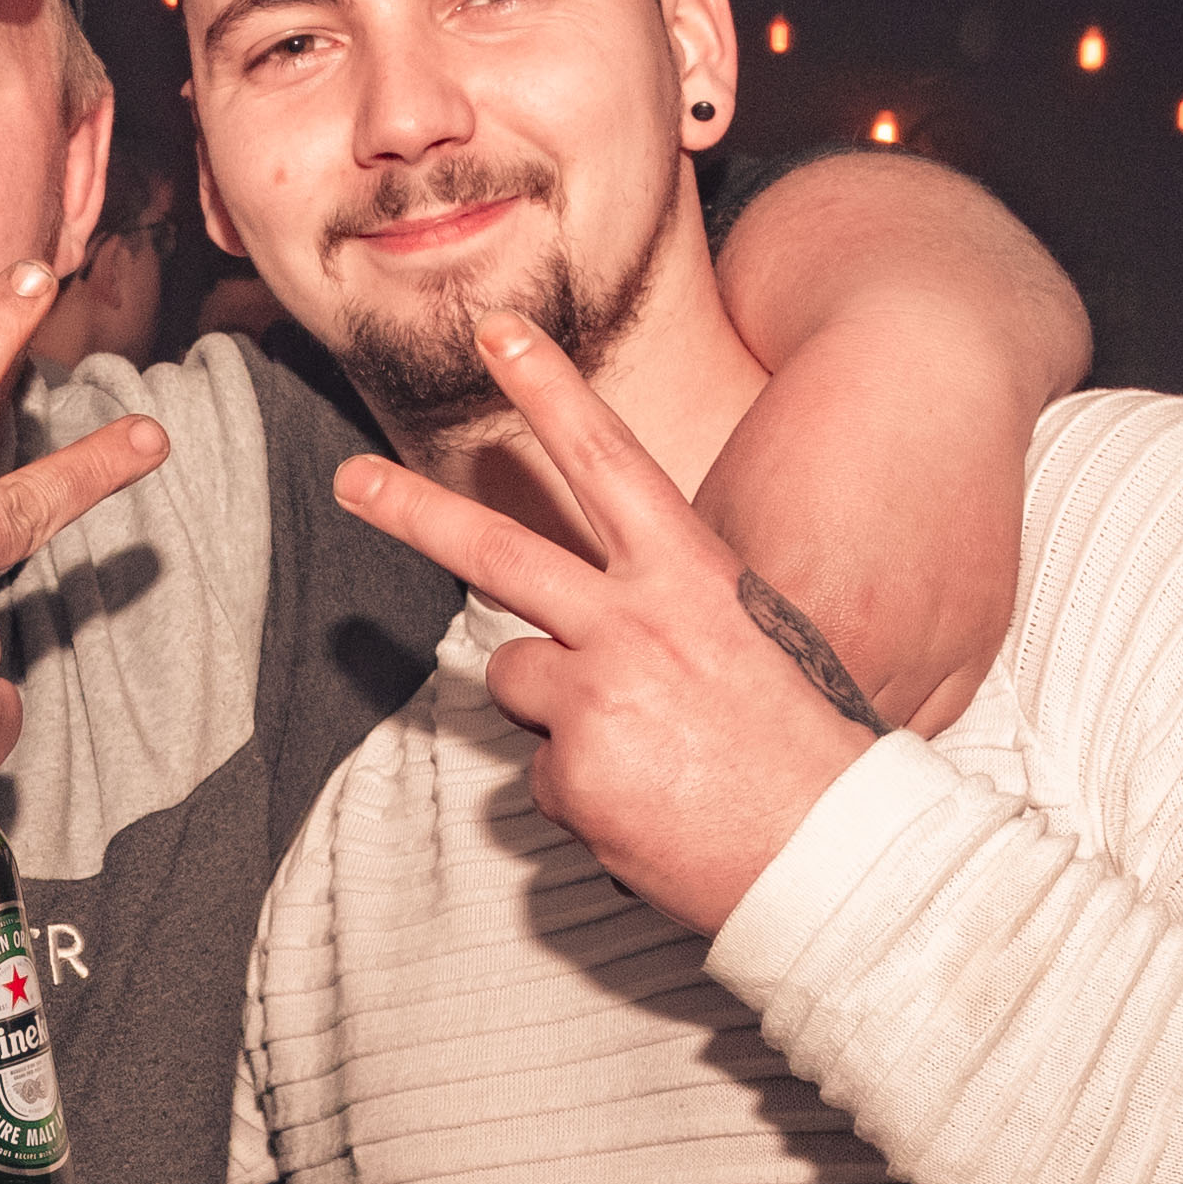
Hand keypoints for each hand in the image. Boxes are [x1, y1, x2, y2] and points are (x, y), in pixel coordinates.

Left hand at [327, 311, 880, 936]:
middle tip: (350, 481)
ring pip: (518, 681)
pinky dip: (586, 796)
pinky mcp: (573, 771)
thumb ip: (661, 612)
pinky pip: (545, 775)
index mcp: (690, 575)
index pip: (607, 460)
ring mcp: (597, 695)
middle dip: (414, 511)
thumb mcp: (745, 641)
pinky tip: (649, 809)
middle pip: (498, 554)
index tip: (497, 333)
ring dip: (559, 717)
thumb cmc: (796, 747)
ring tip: (645, 755)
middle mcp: (635, 621)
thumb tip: (587, 630)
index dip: (550, 390)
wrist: (832, 849)